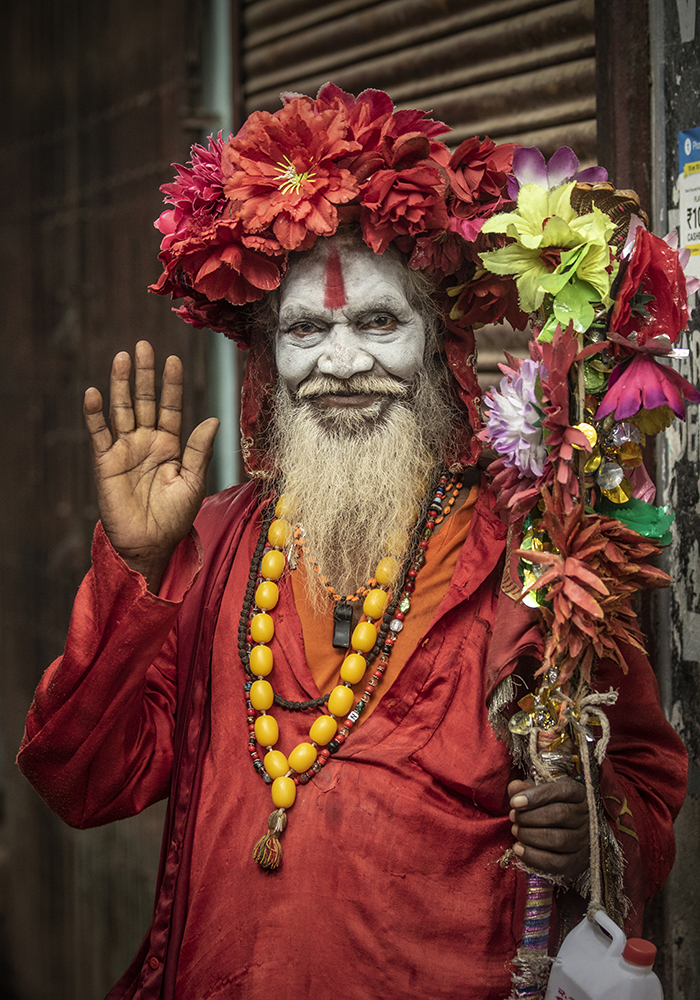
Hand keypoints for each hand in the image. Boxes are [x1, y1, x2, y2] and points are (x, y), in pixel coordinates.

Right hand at [83, 341, 218, 590]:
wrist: (150, 543)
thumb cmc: (174, 517)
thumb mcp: (193, 482)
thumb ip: (199, 451)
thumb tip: (212, 419)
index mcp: (170, 445)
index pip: (170, 407)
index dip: (171, 384)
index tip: (173, 359)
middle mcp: (146, 442)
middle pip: (144, 401)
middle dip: (145, 374)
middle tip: (143, 346)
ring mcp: (125, 449)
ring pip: (122, 410)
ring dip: (121, 384)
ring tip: (122, 358)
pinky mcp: (106, 462)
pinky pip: (100, 433)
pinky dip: (95, 414)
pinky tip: (95, 393)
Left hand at [508, 777, 588, 880]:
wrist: (565, 829)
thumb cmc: (548, 805)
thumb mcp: (537, 791)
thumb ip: (524, 788)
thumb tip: (514, 788)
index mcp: (577, 793)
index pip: (561, 791)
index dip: (536, 796)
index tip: (514, 802)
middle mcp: (586, 815)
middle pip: (559, 814)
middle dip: (530, 817)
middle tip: (513, 817)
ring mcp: (585, 839)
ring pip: (559, 839)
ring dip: (531, 836)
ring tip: (516, 831)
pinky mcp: (579, 861)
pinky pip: (558, 862)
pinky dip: (534, 857)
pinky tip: (519, 849)